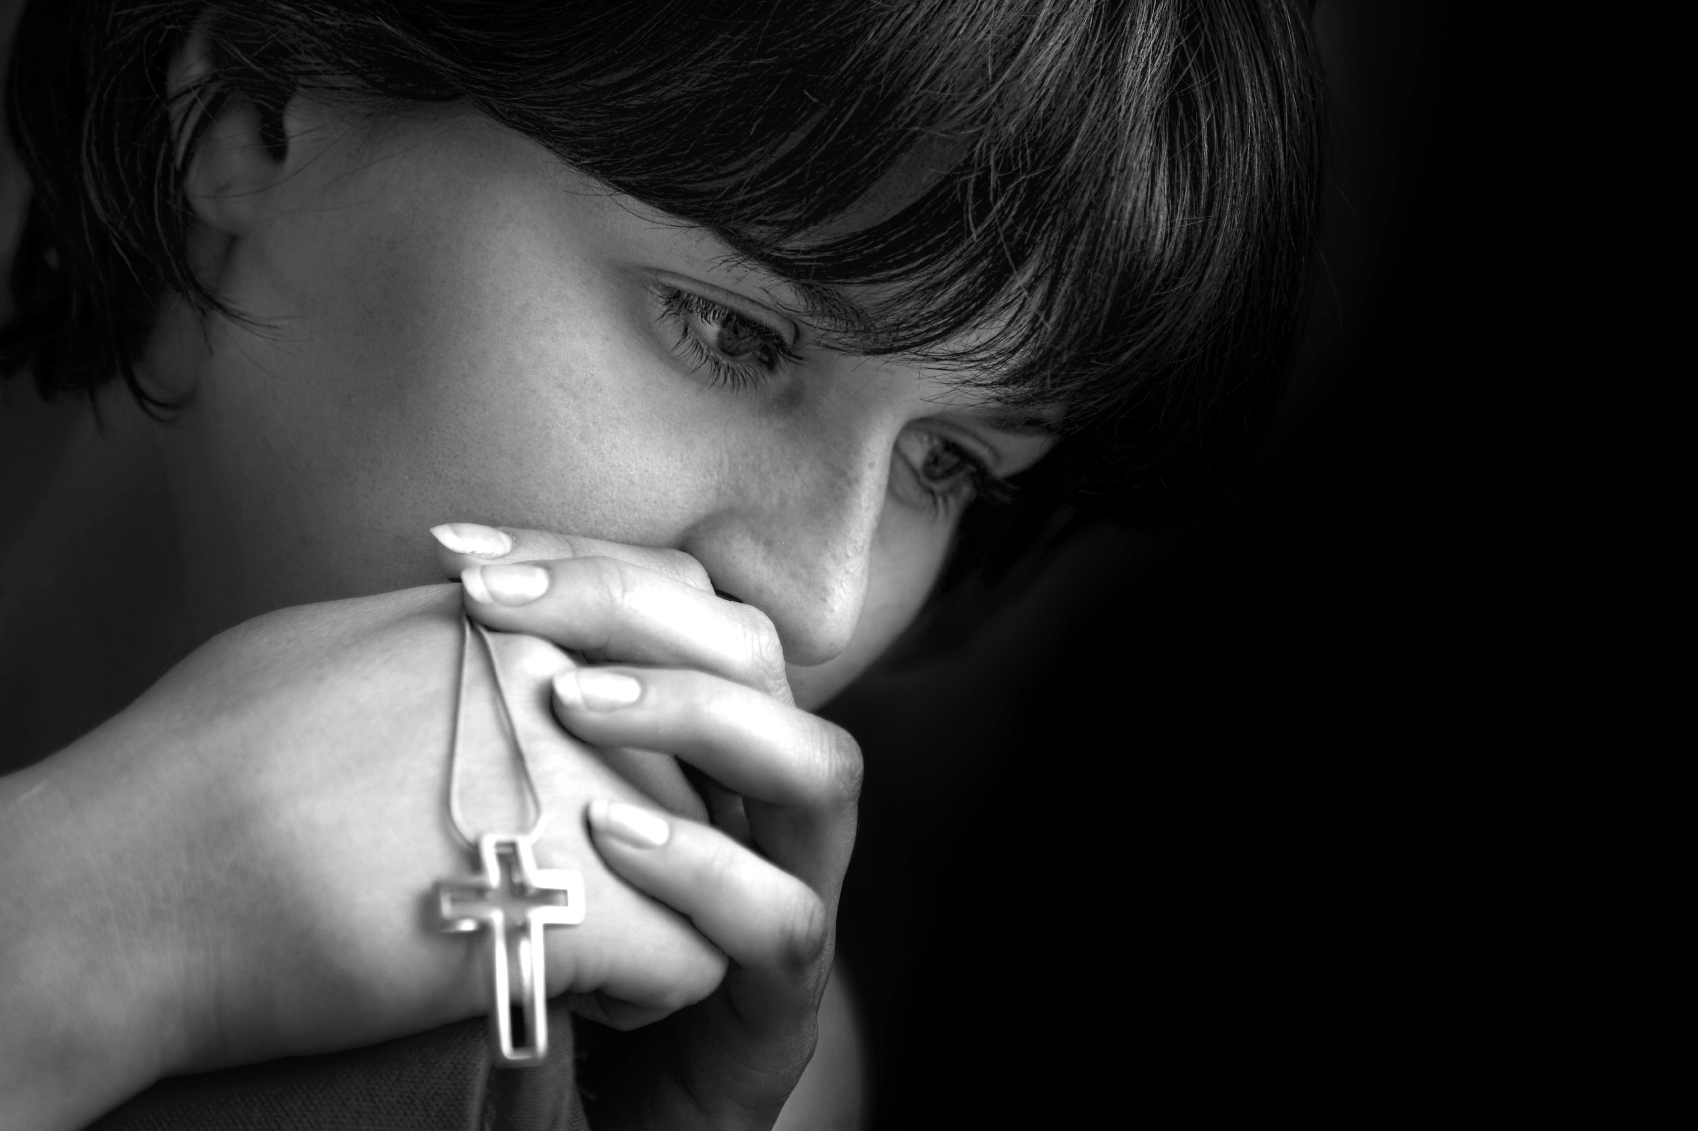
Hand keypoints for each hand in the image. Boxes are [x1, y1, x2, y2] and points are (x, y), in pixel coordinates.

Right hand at [0, 584, 727, 1130]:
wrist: (138, 885)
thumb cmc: (198, 769)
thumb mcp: (331, 644)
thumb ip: (443, 630)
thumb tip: (481, 616)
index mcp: (512, 623)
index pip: (670, 607)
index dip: (665, 683)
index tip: (618, 746)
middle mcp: (571, 691)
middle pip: (698, 746)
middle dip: (671, 804)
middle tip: (604, 857)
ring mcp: (588, 796)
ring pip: (714, 854)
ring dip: (668, 898)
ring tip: (587, 932)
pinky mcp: (585, 911)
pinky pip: (696, 956)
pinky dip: (652, 988)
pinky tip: (583, 994)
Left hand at [434, 523, 861, 1128]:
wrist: (573, 1099)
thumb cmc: (521, 936)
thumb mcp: (502, 801)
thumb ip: (496, 711)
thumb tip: (419, 596)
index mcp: (700, 729)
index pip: (678, 599)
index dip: (580, 557)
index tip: (457, 550)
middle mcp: (760, 791)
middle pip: (755, 653)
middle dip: (632, 609)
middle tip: (502, 602)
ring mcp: (788, 887)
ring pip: (818, 766)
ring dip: (696, 718)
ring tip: (572, 704)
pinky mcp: (782, 995)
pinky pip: (784, 919)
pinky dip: (705, 870)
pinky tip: (614, 837)